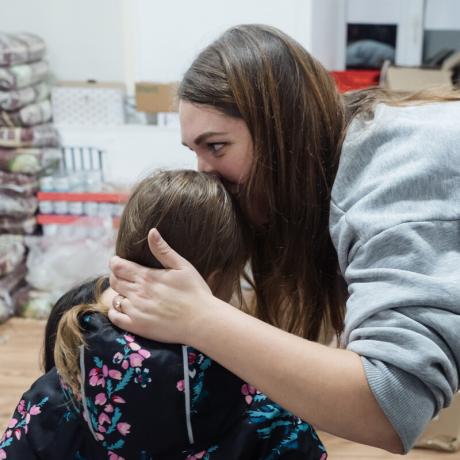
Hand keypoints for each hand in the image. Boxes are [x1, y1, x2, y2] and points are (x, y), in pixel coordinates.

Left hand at [108, 228, 213, 343]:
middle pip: (114, 281)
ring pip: (114, 299)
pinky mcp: (137, 326)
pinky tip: (124, 309)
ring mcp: (136, 311)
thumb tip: (151, 231)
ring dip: (119, 294)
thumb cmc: (196, 292)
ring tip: (129, 293)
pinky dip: (114, 311)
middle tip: (123, 276)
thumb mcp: (182, 266)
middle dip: (115, 276)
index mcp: (147, 276)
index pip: (118, 266)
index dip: (115, 262)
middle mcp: (138, 293)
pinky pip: (115, 317)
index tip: (118, 262)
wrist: (202, 321)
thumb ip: (163, 250)